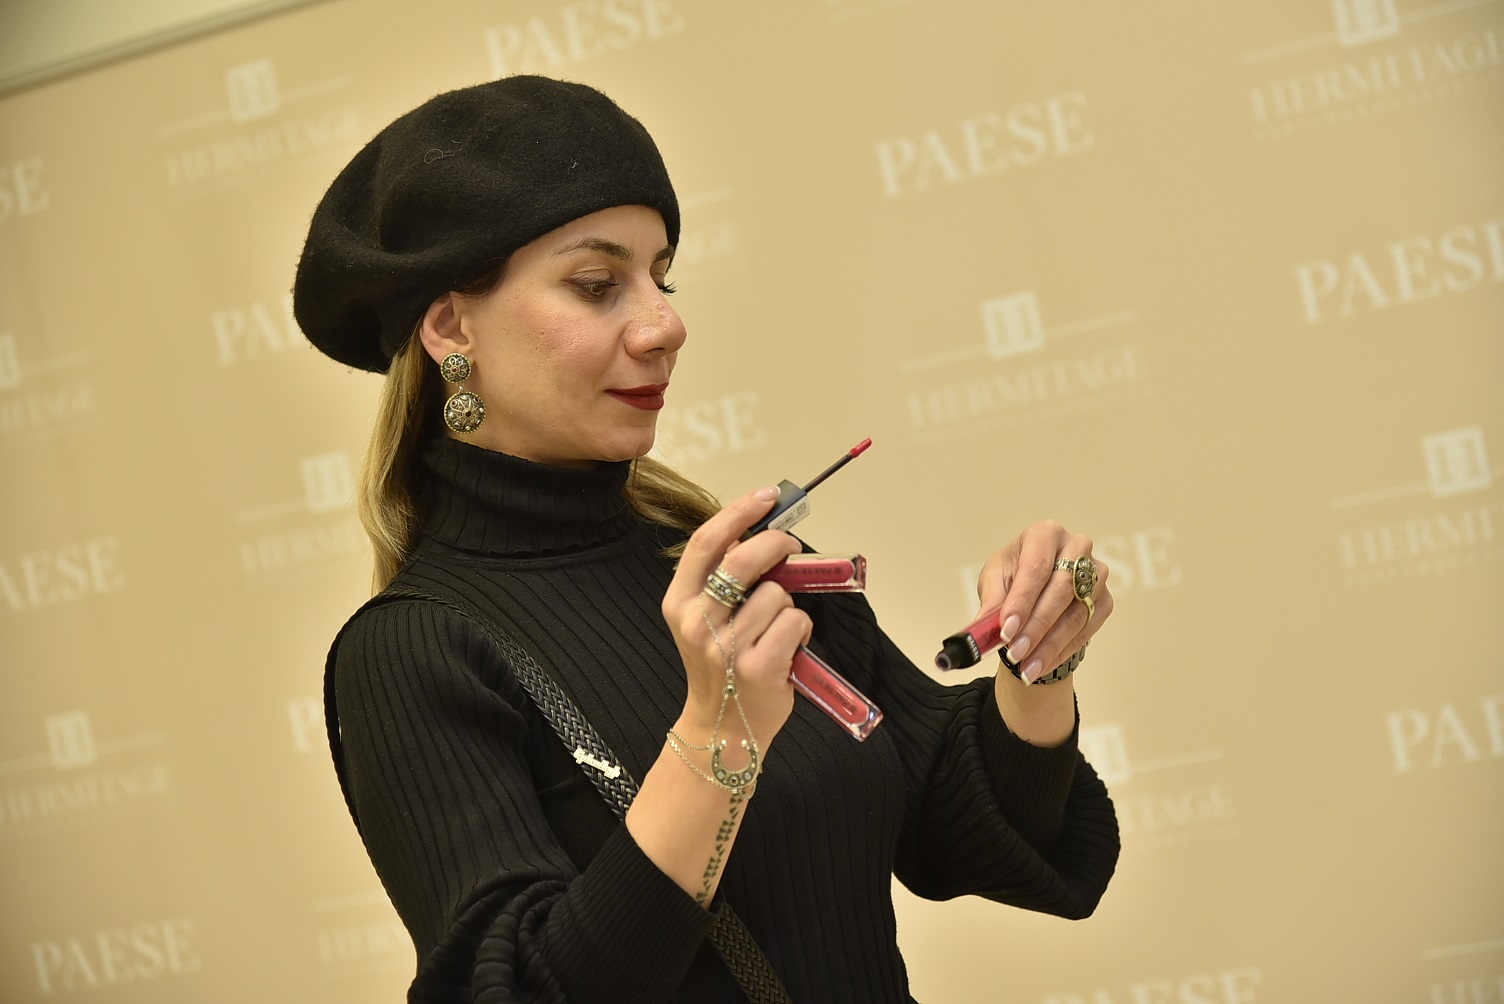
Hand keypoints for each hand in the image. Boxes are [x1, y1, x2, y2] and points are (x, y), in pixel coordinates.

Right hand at [661, 487, 810, 744]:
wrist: (721, 727)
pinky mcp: (758, 666)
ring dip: (788, 604)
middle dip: (776, 544)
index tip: (767, 495)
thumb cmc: (720, 665)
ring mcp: (726, 646)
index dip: (739, 512)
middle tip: (790, 546)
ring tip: (777, 628)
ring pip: (777, 593)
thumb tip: (763, 532)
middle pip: (743, 559)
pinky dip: (801, 629)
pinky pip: (795, 621)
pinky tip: (788, 647)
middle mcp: (696, 622)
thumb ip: (724, 578)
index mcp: (678, 602)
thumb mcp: (704, 618)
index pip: (706, 542)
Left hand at [976, 520, 1112, 684]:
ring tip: (1025, 667)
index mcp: (1045, 534)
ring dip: (1049, 646)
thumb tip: (984, 626)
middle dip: (1035, 627)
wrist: (1038, 584)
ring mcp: (1097, 574)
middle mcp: (1077, 547)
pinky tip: (1040, 666)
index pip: (1036, 568)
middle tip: (1015, 652)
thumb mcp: (995, 577)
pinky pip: (1086, 630)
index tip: (1006, 630)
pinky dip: (1061, 651)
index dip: (1021, 601)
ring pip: (1076, 615)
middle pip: (1060, 591)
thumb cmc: (1015, 573)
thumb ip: (991, 599)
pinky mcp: (1105, 599)